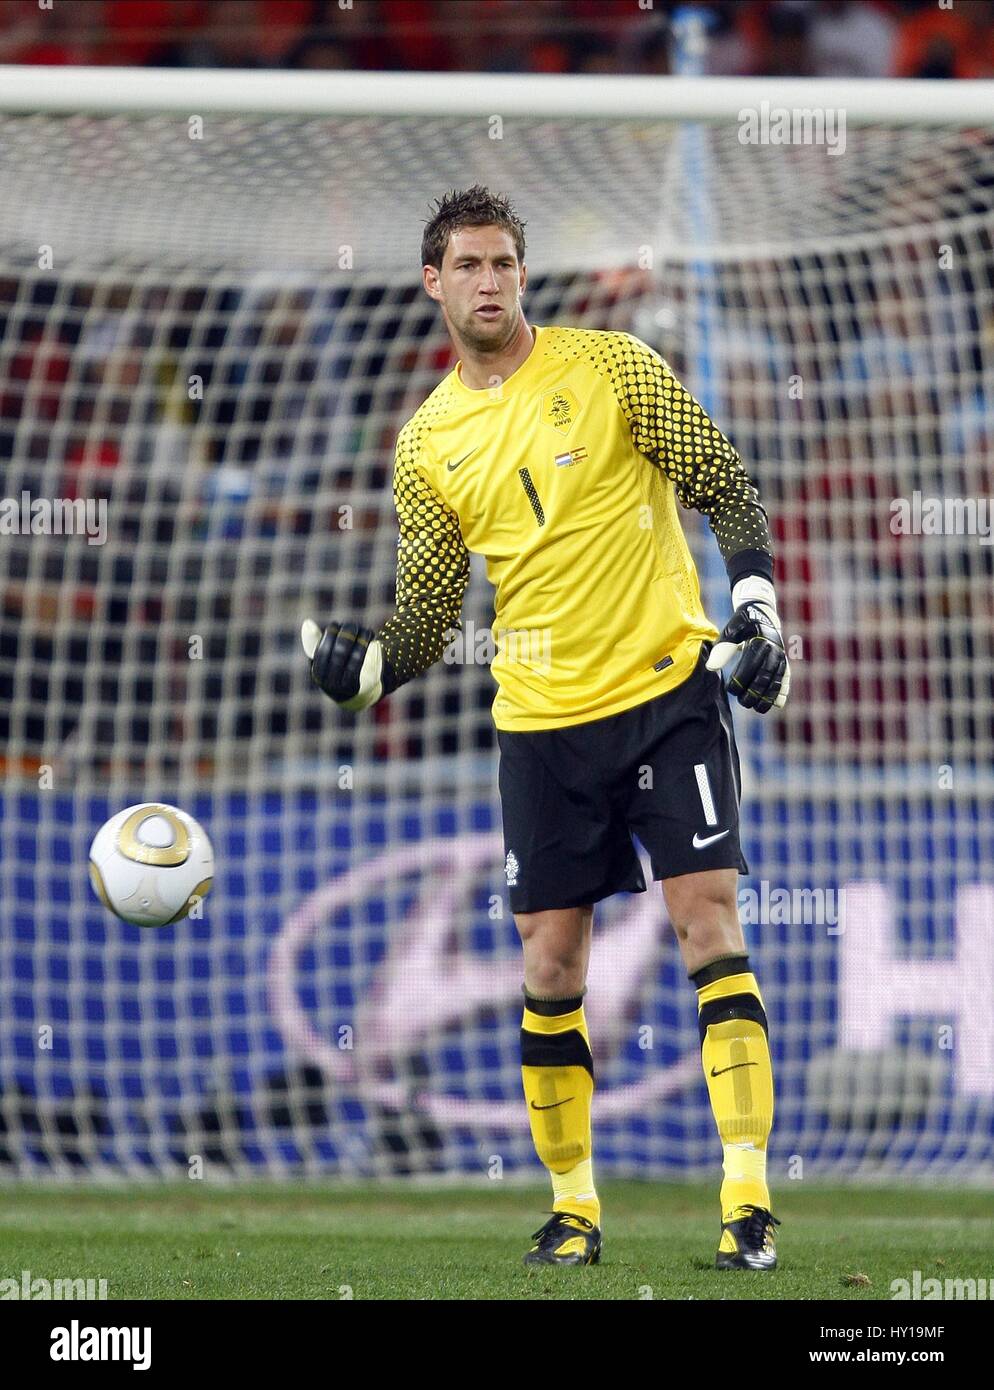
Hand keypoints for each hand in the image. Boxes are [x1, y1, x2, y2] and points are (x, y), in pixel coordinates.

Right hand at [301, 618, 383, 711]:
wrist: (358, 695)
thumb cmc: (337, 669)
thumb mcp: (325, 656)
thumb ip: (315, 641)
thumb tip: (307, 623)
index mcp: (318, 672)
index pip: (323, 649)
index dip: (330, 634)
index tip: (336, 625)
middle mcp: (328, 683)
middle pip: (339, 652)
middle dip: (347, 634)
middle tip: (353, 626)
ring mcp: (344, 686)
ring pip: (353, 657)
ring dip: (361, 640)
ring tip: (364, 631)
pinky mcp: (361, 686)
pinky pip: (364, 664)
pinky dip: (368, 650)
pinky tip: (372, 641)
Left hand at [705, 579, 789, 713]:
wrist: (762, 613)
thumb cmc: (742, 623)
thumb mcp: (730, 631)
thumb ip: (722, 649)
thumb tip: (711, 668)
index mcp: (761, 641)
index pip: (751, 664)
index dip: (742, 679)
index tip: (731, 689)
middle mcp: (774, 650)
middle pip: (766, 676)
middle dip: (755, 692)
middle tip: (742, 702)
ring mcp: (781, 657)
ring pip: (777, 680)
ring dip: (769, 696)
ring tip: (757, 709)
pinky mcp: (784, 662)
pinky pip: (785, 679)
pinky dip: (782, 691)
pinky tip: (777, 704)